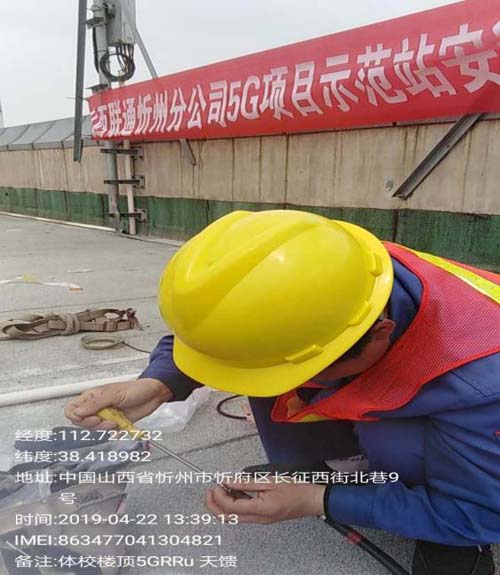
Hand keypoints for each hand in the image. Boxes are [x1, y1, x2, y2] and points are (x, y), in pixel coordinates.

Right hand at [64, 378, 171, 429]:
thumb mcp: (114, 393)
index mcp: (92, 397)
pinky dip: (113, 433)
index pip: (72, 410)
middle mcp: (96, 407)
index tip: (95, 417)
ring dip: (105, 429)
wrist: (153, 395)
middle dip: (94, 425)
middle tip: (108, 420)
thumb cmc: (136, 389)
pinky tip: (120, 427)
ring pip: (94, 431)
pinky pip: (107, 434)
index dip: (80, 417)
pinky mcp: (114, 424)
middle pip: (81, 423)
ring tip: (116, 422)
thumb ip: (95, 403)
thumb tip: (78, 411)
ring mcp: (105, 416)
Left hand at [205, 479, 325, 523]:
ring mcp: (260, 519)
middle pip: (228, 518)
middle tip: (210, 491)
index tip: (217, 484)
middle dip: (214, 506)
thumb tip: (229, 481)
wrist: (312, 500)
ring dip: (224, 504)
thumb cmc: (297, 490)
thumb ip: (246, 483)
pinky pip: (243, 513)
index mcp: (260, 510)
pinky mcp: (263, 516)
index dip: (219, 496)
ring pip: (234, 517)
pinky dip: (235, 503)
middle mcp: (258, 518)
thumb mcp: (269, 481)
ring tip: (221, 488)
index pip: (230, 507)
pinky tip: (234, 491)